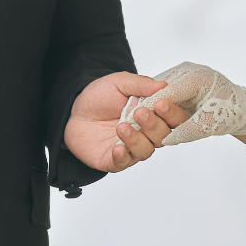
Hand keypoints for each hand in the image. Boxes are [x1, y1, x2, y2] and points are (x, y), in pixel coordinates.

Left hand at [65, 71, 186, 173]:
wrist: (71, 111)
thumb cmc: (99, 97)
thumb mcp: (119, 83)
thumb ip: (141, 84)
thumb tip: (163, 85)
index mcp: (153, 114)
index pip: (174, 119)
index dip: (172, 113)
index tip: (162, 103)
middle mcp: (146, 134)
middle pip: (163, 136)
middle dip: (154, 125)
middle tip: (139, 113)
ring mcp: (131, 148)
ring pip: (146, 150)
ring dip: (136, 139)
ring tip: (121, 127)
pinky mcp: (114, 160)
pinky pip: (124, 163)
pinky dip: (123, 157)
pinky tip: (117, 148)